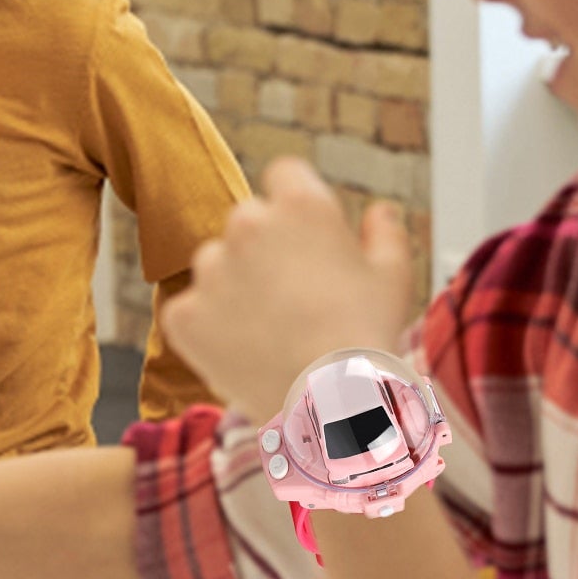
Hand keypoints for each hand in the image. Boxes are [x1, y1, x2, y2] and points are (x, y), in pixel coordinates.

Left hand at [163, 157, 413, 424]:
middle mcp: (248, 224)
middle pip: (249, 221)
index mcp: (302, 205)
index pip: (285, 173)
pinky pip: (193, 311)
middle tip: (295, 295)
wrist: (330, 405)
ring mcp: (210, 270)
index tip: (305, 234)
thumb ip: (386, 233)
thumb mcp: (394, 277)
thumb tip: (379, 212)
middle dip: (266, 248)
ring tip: (272, 330)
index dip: (297, 201)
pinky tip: (247, 351)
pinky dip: (212, 328)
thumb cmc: (368, 337)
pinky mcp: (184, 314)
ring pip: (218, 265)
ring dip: (236, 286)